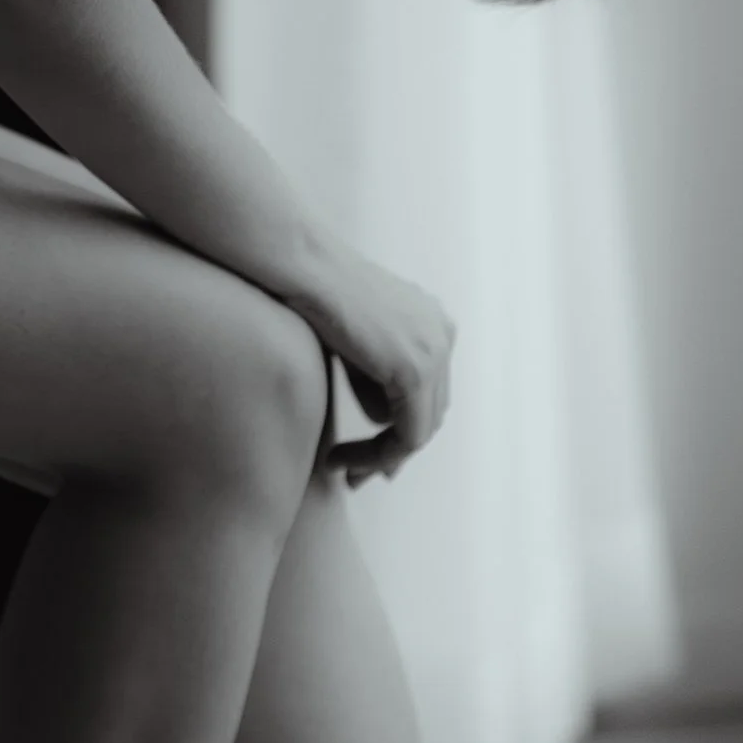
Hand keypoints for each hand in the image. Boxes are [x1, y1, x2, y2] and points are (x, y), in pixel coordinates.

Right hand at [302, 245, 456, 481]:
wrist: (299, 266)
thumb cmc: (310, 294)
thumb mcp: (354, 338)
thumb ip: (376, 371)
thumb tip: (386, 420)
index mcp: (433, 319)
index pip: (427, 392)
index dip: (399, 430)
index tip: (365, 457)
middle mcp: (443, 331)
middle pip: (430, 413)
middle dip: (394, 450)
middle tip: (356, 476)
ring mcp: (435, 350)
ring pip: (420, 431)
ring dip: (381, 457)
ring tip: (344, 471)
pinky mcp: (415, 371)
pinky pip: (408, 436)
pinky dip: (375, 456)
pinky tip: (339, 461)